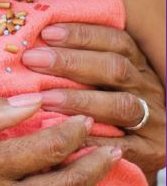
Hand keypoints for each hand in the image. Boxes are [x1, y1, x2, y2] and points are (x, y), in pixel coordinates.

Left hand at [25, 22, 164, 181]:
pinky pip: (123, 146)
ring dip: (79, 99)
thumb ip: (78, 60)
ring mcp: (152, 121)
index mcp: (138, 64)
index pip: (115, 40)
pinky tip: (65, 135)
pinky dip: (93, 140)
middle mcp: (148, 88)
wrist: (148, 150)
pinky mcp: (150, 152)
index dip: (82, 35)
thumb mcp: (104, 77)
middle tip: (32, 59)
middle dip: (71, 62)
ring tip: (44, 98)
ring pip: (121, 105)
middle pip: (115, 68)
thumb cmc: (111, 104)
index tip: (47, 33)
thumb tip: (32, 44)